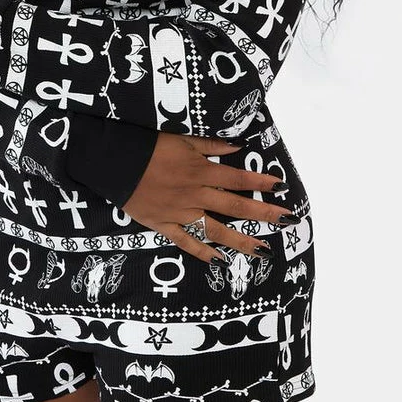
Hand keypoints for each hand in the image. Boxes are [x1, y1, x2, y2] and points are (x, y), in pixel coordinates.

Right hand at [120, 132, 292, 263]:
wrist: (114, 163)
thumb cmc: (149, 146)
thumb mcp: (182, 139)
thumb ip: (211, 145)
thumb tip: (238, 146)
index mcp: (201, 171)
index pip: (239, 179)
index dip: (261, 182)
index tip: (282, 187)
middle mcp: (196, 195)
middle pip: (236, 207)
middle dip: (263, 215)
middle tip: (287, 222)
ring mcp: (181, 213)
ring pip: (216, 230)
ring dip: (241, 240)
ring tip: (263, 251)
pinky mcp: (164, 225)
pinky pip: (186, 242)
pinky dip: (203, 252)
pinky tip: (220, 262)